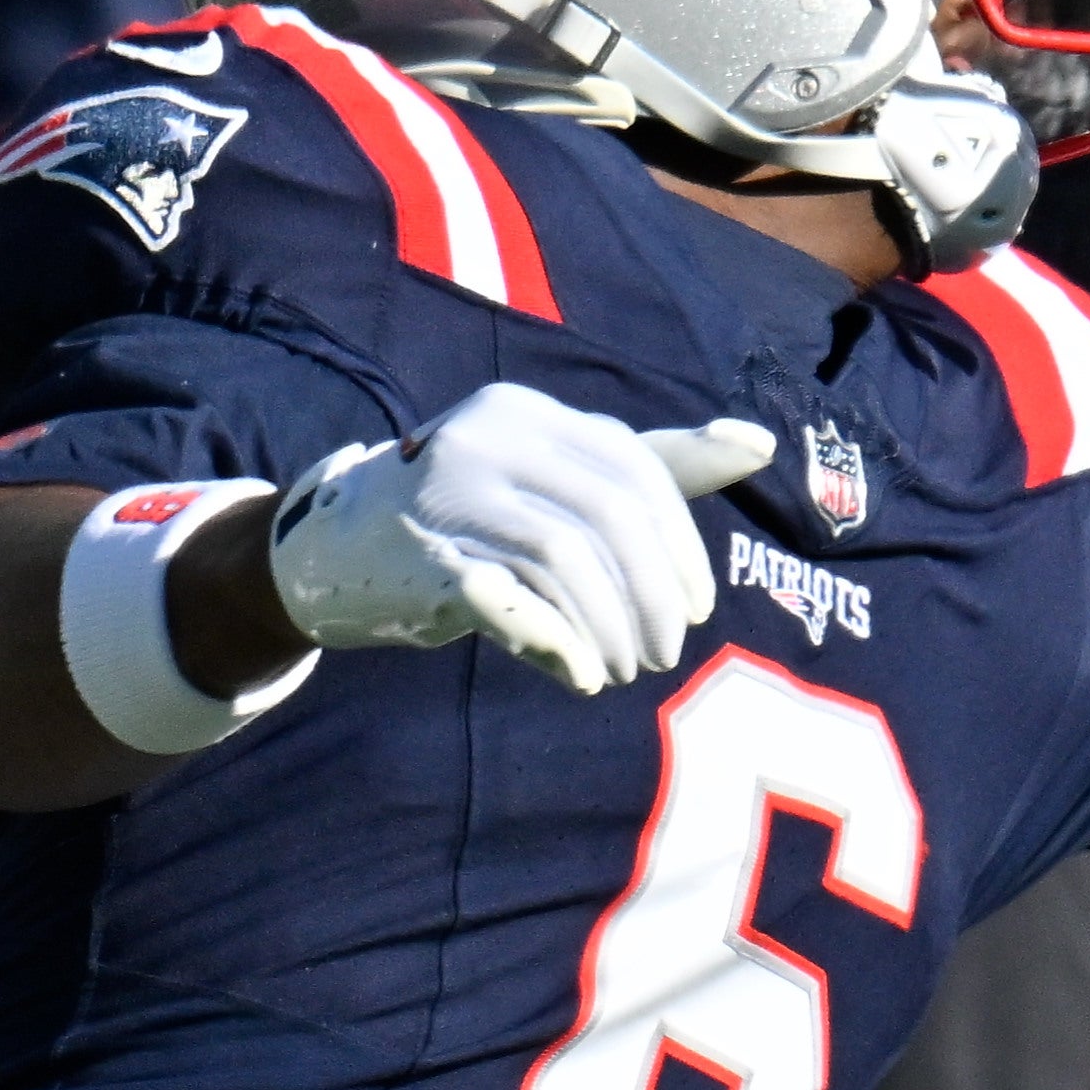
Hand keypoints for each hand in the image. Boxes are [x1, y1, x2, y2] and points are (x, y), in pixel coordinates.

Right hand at [268, 381, 773, 695]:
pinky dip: (557, 643)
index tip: (697, 608)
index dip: (679, 545)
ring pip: (564, 558)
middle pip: (607, 515)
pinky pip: (508, 600)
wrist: (332, 552)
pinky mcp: (421, 558)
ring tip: (620, 670)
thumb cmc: (467, 518)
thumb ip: (651, 466)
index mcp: (530, 414)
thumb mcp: (551, 481)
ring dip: (608, 627)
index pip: (635, 469)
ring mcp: (449, 494)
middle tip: (662, 653)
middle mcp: (489, 436)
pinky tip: (577, 674)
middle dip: (650, 594)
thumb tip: (758, 444)